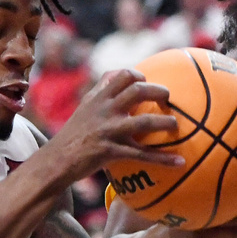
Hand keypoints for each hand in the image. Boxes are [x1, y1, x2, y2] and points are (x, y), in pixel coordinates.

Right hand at [46, 69, 183, 180]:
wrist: (56, 160)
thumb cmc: (72, 134)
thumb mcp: (84, 107)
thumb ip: (101, 92)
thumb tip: (117, 76)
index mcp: (98, 98)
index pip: (122, 75)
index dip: (139, 75)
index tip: (146, 80)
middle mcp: (105, 111)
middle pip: (138, 91)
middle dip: (159, 92)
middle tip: (167, 99)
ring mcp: (109, 131)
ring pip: (145, 122)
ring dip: (166, 123)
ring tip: (175, 126)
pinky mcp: (112, 151)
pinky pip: (143, 155)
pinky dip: (164, 159)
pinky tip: (180, 162)